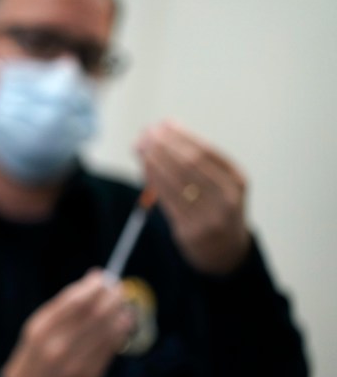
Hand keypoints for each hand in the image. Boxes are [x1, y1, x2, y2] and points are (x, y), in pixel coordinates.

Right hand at [1, 270, 133, 376]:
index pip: (76, 301)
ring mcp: (74, 364)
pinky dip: (120, 333)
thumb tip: (94, 277)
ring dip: (120, 313)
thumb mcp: (38, 326)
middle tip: (118, 290)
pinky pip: (110, 350)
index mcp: (42, 329)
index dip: (94, 287)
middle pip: (94, 314)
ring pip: (106, 331)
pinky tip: (122, 324)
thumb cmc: (35, 354)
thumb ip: (64, 304)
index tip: (103, 278)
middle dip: (111, 297)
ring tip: (123, 306)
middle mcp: (57, 346)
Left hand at [136, 120, 250, 274]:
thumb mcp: (221, 184)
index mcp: (237, 181)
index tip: (162, 124)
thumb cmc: (217, 207)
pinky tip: (144, 167)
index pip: (206, 152)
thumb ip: (197, 160)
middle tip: (145, 133)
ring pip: (175, 182)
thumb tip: (165, 127)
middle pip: (189, 165)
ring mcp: (208, 217)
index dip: (181, 136)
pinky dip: (153, 180)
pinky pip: (166, 200)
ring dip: (153, 160)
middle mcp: (226, 199)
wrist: (226, 251)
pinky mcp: (189, 231)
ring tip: (139, 146)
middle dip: (164, 146)